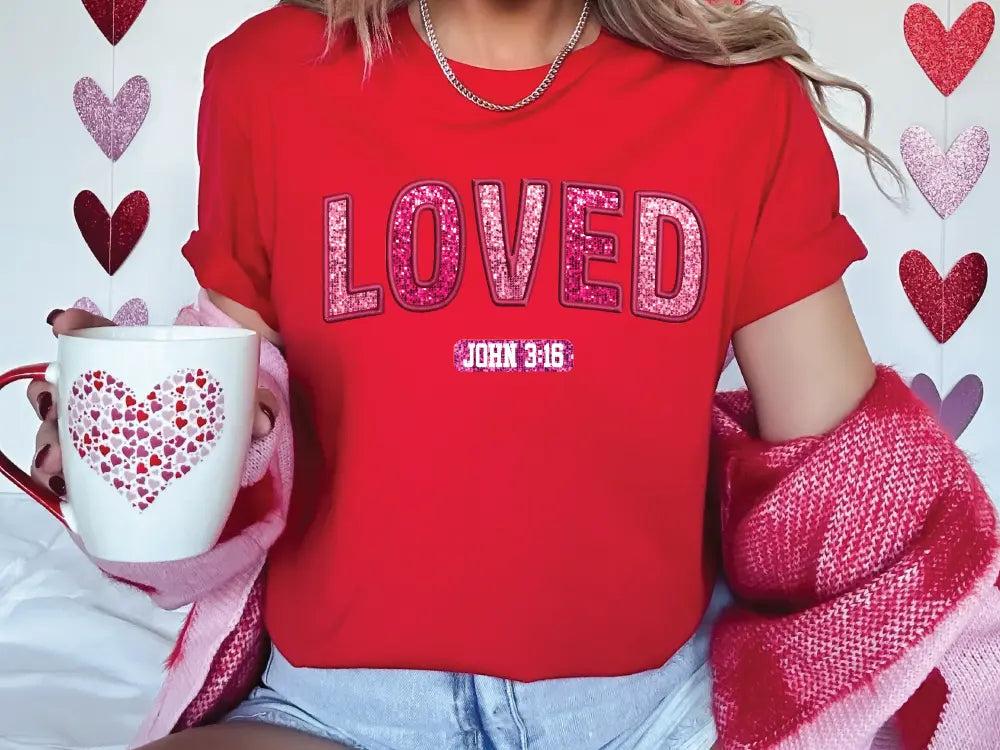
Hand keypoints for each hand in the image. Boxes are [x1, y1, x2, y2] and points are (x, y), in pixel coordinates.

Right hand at [28, 308, 277, 497]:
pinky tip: (62, 484)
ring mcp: (98, 436)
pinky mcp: (93, 475)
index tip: (64, 324)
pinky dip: (54, 477)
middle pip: (64, 386)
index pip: (102, 337)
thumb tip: (263, 420)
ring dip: (48, 438)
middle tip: (53, 406)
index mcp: (143, 368)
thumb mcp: (239, 409)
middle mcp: (112, 399)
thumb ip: (254, 406)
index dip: (80, 326)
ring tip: (55, 458)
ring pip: (56, 428)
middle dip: (49, 394)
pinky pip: (62, 472)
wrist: (214, 483)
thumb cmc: (220, 429)